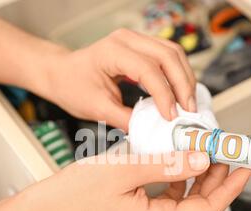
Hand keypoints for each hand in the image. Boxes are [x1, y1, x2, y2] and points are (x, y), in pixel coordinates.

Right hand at [20, 152, 250, 210]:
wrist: (53, 202)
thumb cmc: (81, 190)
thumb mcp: (126, 170)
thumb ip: (167, 165)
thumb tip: (201, 158)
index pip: (207, 208)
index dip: (230, 187)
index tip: (245, 166)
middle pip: (200, 203)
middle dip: (218, 176)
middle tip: (229, 151)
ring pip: (188, 197)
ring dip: (201, 174)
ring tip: (209, 150)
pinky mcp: (142, 209)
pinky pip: (171, 194)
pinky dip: (182, 176)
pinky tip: (182, 158)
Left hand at [40, 29, 196, 130]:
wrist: (61, 74)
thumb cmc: (72, 86)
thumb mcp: (96, 108)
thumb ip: (125, 119)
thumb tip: (151, 130)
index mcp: (112, 50)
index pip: (148, 69)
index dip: (164, 94)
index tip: (172, 116)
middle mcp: (127, 39)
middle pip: (168, 55)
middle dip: (183, 84)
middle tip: (189, 110)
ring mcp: (135, 40)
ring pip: (173, 53)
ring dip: (185, 78)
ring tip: (188, 103)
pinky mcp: (141, 48)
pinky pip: (168, 56)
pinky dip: (178, 74)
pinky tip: (180, 92)